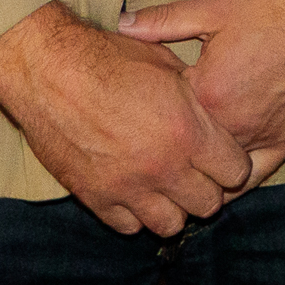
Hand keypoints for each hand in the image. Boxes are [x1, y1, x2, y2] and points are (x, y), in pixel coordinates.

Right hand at [0, 1, 252, 235]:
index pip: (235, 172)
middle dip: (204, 188)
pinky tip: (130, 188)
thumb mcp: (165, 65)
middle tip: (191, 170)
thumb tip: (211, 116)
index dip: (230, 163)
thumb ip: (195, 99)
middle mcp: (163, 166)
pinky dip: (133, 212)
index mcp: (188, 131)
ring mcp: (129, 187)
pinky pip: (129, 226)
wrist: (49, 69)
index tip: (219, 155)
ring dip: (170, 205)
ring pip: (170, 224)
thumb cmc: (107, 58)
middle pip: (208, 205)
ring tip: (161, 183)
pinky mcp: (96, 198)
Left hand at [119, 0, 284, 187]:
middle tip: (156, 141)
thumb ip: (165, 21)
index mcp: (205, 94)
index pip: (165, 116)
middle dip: (170, 147)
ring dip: (199, 171)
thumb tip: (123, 23)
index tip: (145, 104)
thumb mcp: (216, 9)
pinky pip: (253, 177)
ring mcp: (257, 139)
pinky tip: (220, 180)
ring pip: (215, 173)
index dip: (153, 109)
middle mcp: (229, 126)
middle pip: (186, 151)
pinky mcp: (284, 145)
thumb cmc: (274, 13)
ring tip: (183, 167)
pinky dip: (234, 181)